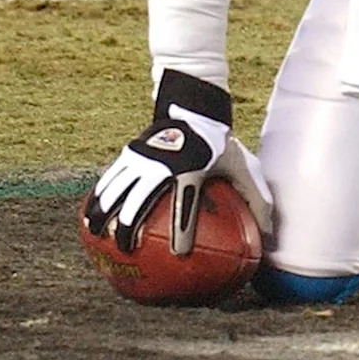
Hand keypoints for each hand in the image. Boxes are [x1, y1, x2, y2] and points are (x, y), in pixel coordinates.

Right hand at [84, 69, 272, 255]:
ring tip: (96, 235)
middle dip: (129, 227)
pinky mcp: (130, 153)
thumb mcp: (243, 166)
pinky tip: (88, 218)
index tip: (179, 252)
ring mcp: (142, 158)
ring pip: (116, 188)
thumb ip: (257, 199)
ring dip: (104, 212)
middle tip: (127, 249)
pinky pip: (109, 179)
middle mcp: (162, 165)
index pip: (184, 205)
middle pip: (138, 200)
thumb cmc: (221, 144)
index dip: (182, 230)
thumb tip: (270, 233)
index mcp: (191, 170)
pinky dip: (98, 197)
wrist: (194, 107)